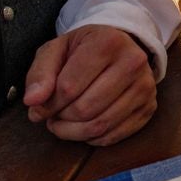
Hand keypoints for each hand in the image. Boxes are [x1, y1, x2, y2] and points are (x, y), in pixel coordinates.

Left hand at [23, 25, 157, 144]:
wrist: (118, 45)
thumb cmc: (82, 49)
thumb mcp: (55, 50)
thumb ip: (40, 73)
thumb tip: (32, 102)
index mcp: (107, 42)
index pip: (69, 87)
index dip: (48, 104)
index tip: (39, 107)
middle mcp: (133, 62)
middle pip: (85, 109)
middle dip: (61, 119)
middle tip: (52, 115)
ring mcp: (145, 87)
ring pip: (100, 126)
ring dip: (73, 132)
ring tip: (63, 123)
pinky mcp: (149, 107)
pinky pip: (114, 136)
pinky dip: (91, 138)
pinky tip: (83, 126)